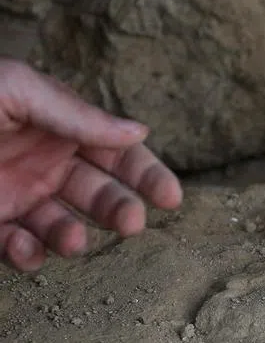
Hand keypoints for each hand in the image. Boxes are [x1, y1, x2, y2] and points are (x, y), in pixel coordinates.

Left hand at [0, 59, 182, 271]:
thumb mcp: (15, 89)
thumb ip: (76, 113)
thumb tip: (138, 132)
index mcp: (59, 127)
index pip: (117, 152)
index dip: (146, 173)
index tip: (170, 198)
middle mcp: (44, 163)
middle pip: (99, 192)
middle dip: (120, 208)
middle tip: (131, 223)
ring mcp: (15, 196)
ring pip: (61, 225)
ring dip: (72, 235)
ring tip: (69, 240)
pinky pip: (16, 246)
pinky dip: (26, 253)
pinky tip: (26, 248)